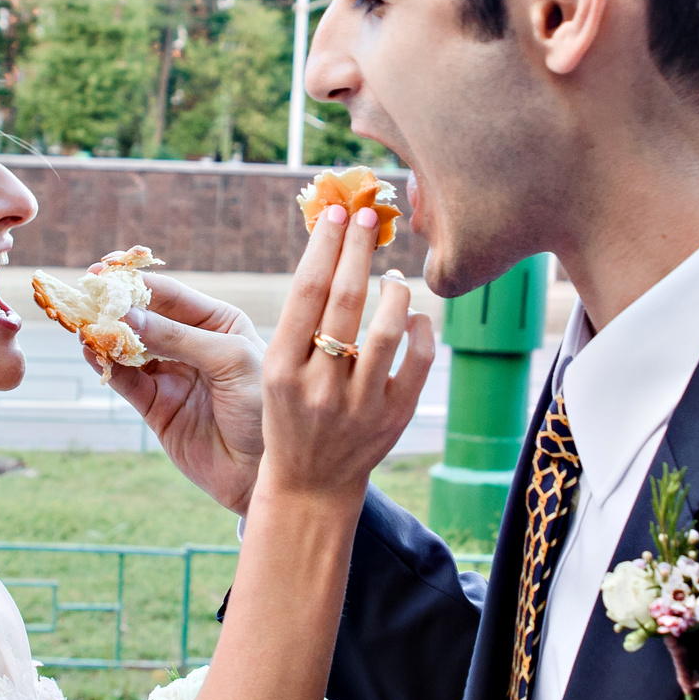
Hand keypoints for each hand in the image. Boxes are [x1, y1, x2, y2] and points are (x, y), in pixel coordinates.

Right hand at [103, 275, 265, 515]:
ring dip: (105, 336)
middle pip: (144, 318)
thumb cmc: (264, 407)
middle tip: (84, 294)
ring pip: (129, 348)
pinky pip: (125, 380)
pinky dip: (106, 366)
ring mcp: (172, 376)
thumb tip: (125, 316)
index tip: (105, 272)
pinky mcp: (156, 407)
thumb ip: (178, 337)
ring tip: (82, 324)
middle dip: (114, 306)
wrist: (267, 471)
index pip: (171, 295)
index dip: (137, 282)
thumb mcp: (230, 360)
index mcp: (218, 323)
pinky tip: (91, 352)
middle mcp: (192, 345)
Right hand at [256, 202, 434, 508]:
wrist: (309, 487)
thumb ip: (301, 322)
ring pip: (387, 328)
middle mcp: (318, 386)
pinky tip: (412, 316)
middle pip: (345, 300)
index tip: (336, 212)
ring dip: (393, 290)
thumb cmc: (291, 416)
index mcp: (282, 370)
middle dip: (358, 250)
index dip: (325, 245)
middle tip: (367, 216)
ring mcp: (359, 404)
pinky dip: (420, 329)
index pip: (306, 292)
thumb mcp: (278, 373)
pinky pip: (418, 360)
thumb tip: (332, 250)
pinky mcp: (393, 417)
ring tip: (391, 277)